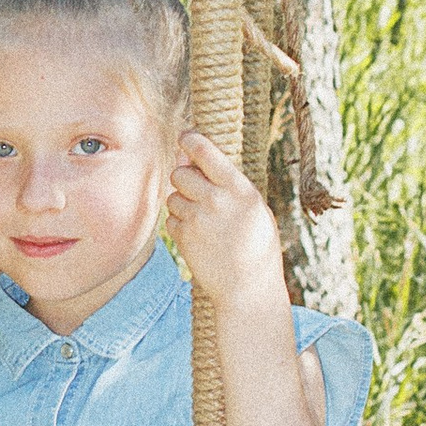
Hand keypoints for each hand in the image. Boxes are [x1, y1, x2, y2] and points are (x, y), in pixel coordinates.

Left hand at [165, 125, 285, 306]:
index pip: (204, 149)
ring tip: (204, 219)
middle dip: (185, 178)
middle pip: (180, 172)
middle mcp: (216, 199)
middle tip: (199, 191)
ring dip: (182, 203)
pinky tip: (199, 236)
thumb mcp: (253, 208)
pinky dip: (180, 224)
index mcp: (239, 188)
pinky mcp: (183, 236)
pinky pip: (170, 219)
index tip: (185, 138)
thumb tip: (189, 156)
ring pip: (172, 196)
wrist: (248, 287)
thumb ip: (226, 182)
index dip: (189, 140)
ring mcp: (197, 218)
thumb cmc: (256, 245)